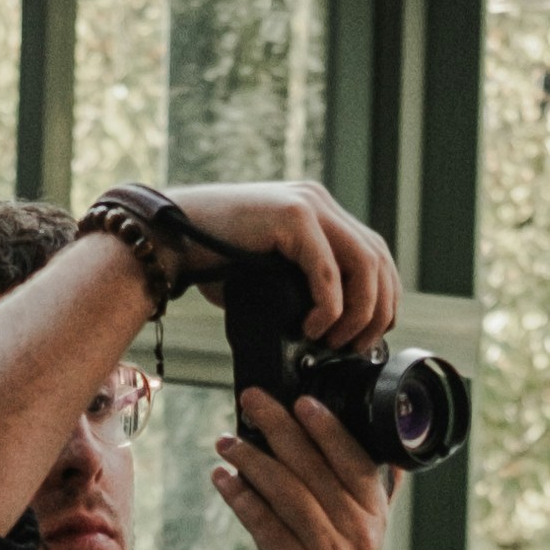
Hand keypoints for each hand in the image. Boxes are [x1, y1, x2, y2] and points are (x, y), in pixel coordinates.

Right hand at [146, 179, 397, 352]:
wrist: (166, 239)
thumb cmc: (210, 262)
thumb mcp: (270, 275)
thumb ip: (302, 289)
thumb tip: (329, 333)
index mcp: (319, 213)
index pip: (375, 254)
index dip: (383, 298)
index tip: (368, 336)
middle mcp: (319, 202)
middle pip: (379, 258)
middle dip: (378, 310)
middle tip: (357, 347)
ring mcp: (308, 205)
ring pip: (364, 263)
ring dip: (359, 311)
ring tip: (336, 342)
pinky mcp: (291, 215)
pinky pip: (327, 268)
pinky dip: (330, 305)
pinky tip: (314, 328)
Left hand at [214, 384, 397, 549]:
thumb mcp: (365, 539)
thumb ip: (373, 495)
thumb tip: (392, 451)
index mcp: (375, 517)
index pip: (356, 459)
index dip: (328, 427)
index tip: (301, 400)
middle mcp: (357, 533)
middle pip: (315, 466)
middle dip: (280, 426)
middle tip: (251, 400)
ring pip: (285, 490)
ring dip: (251, 459)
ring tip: (226, 441)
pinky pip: (261, 521)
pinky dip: (239, 495)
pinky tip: (222, 479)